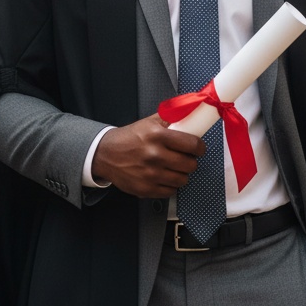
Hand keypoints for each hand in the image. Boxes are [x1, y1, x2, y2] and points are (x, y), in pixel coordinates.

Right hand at [91, 114, 205, 197]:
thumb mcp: (148, 122)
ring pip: (183, 180)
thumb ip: (170, 118)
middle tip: (184, 158)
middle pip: (190, 165)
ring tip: (173, 167)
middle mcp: (154, 155)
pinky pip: (170, 191)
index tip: (198, 148)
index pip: (192, 144)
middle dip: (190, 161)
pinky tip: (163, 176)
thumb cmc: (128, 138)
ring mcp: (150, 174)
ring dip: (181, 174)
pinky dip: (170, 185)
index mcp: (157, 136)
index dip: (199, 147)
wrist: (106, 154)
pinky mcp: (145, 189)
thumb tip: (190, 114)